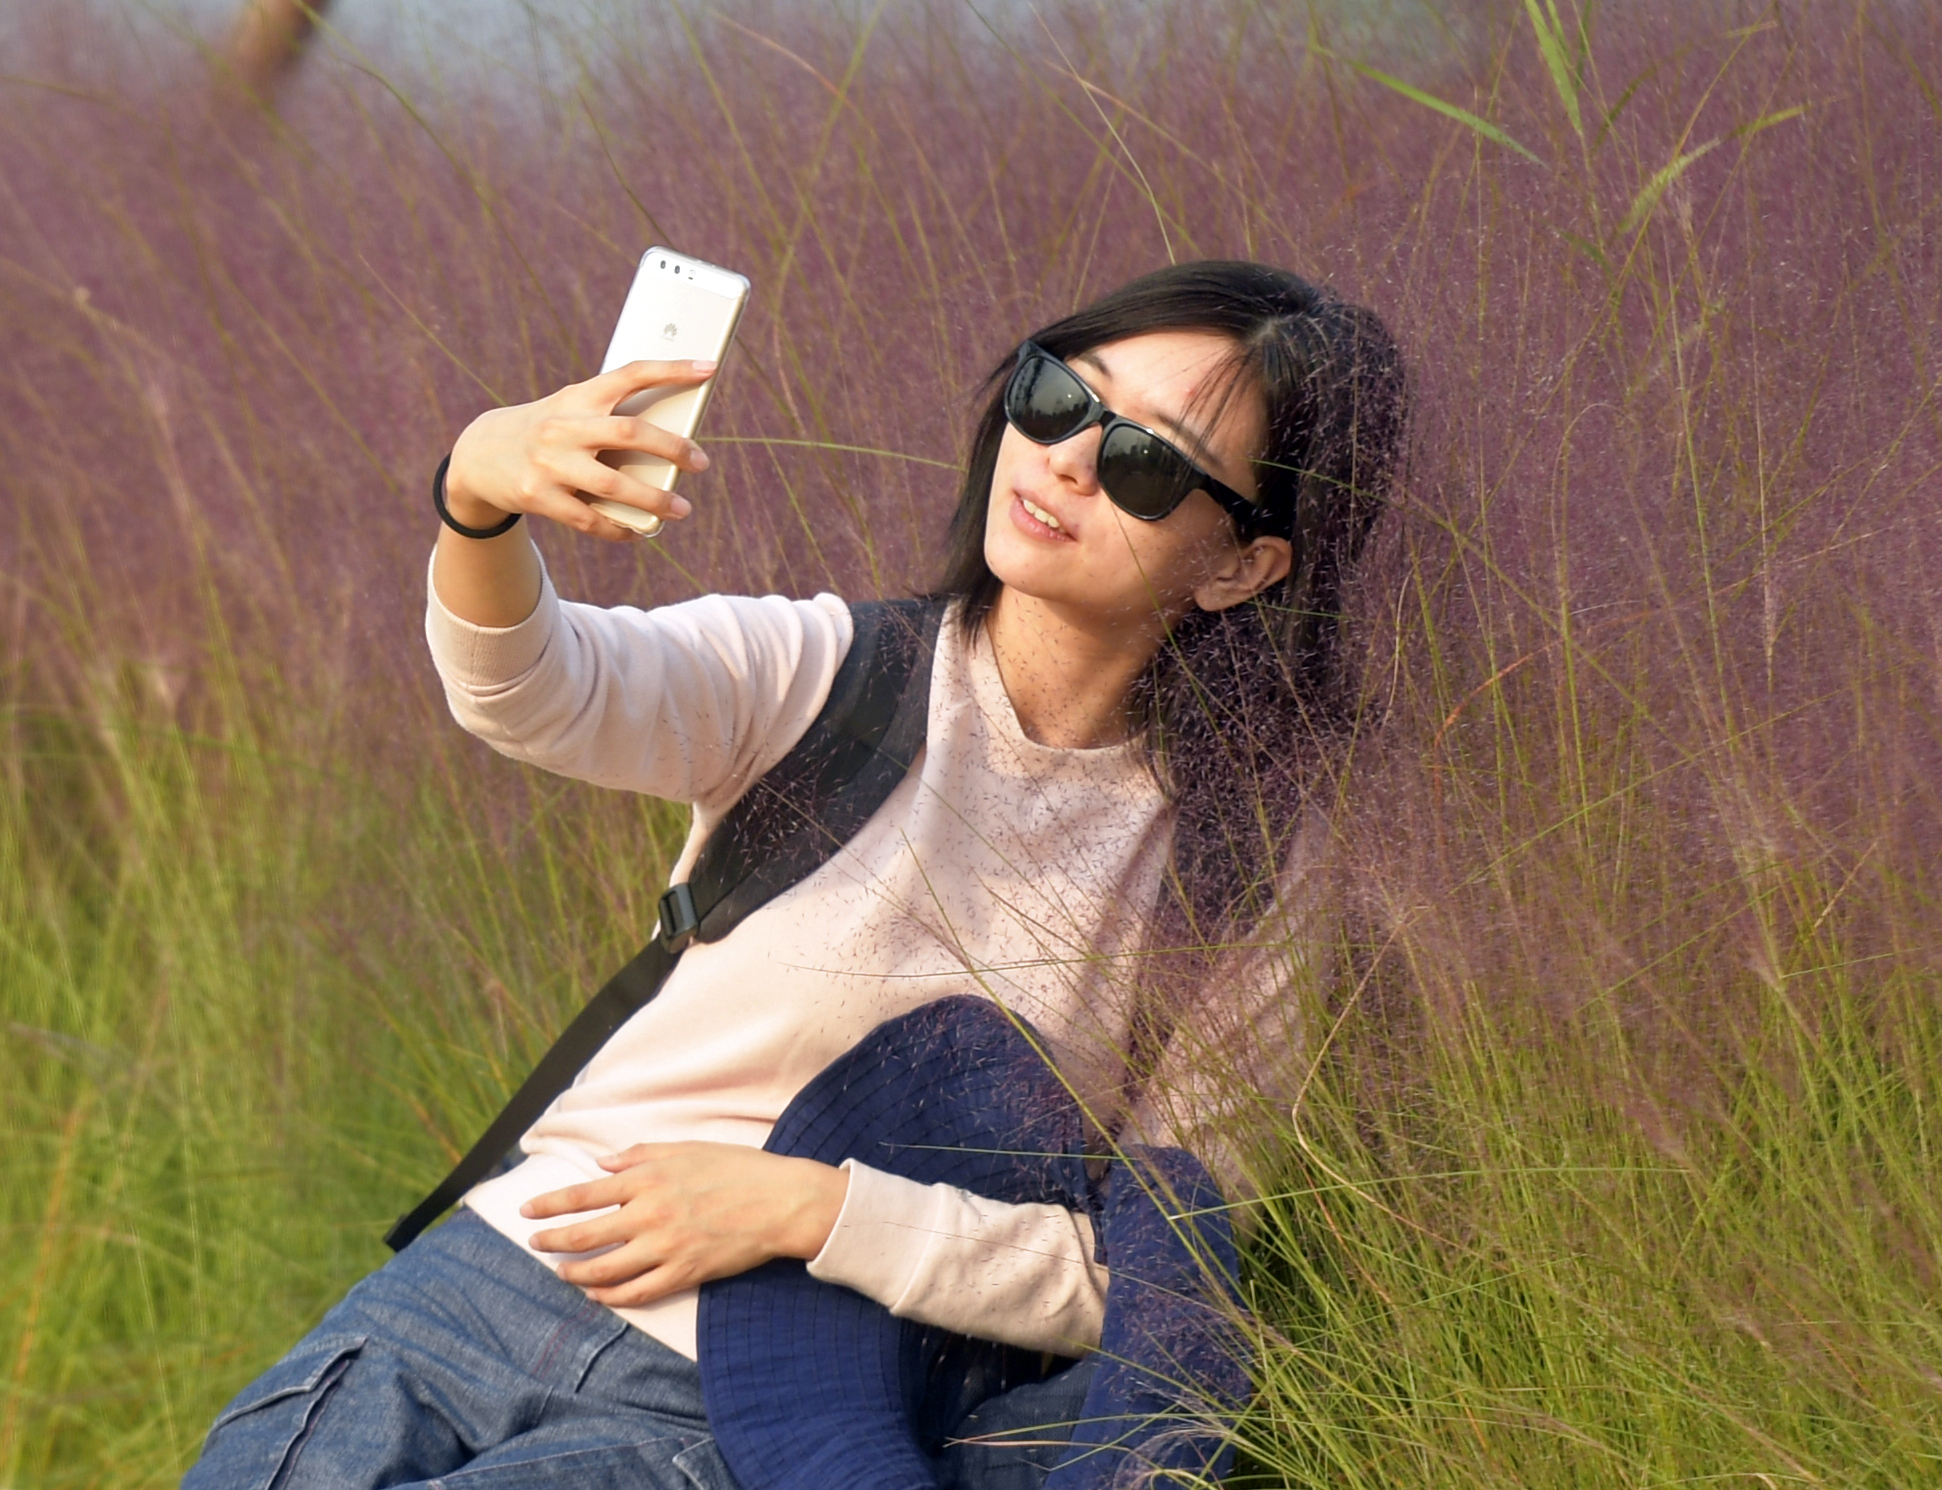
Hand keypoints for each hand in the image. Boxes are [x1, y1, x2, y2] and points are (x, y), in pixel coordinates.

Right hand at [442, 359, 715, 542]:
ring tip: (681, 509)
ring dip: (654, 500)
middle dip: (672, 448)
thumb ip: (611, 419)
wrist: (479, 455)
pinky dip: (620, 528)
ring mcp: (549, 463)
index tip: (708, 367)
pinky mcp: (538, 497)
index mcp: (578, 396)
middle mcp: (564, 425)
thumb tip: (671, 445)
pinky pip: (590, 519)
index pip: (630, 374)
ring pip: (614, 484)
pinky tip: (639, 532)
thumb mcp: (571, 411)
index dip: (671, 369)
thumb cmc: (546, 432)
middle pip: (629, 433)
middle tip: (701, 462)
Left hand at [520, 1142, 848, 1307]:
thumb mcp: (686, 1148)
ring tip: (559, 1272)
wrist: (781, 1202)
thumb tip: (602, 1164)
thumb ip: (640, 1155)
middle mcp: (650, 1214)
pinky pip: (637, 1292)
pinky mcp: (684, 1273)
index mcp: (648, 1179)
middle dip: (551, 1240)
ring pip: (604, 1269)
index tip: (528, 1211)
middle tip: (534, 1243)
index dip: (550, 1204)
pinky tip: (596, 1293)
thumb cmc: (737, 1168)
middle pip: (584, 1235)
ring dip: (574, 1272)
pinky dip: (610, 1295)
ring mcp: (666, 1247)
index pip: (584, 1194)